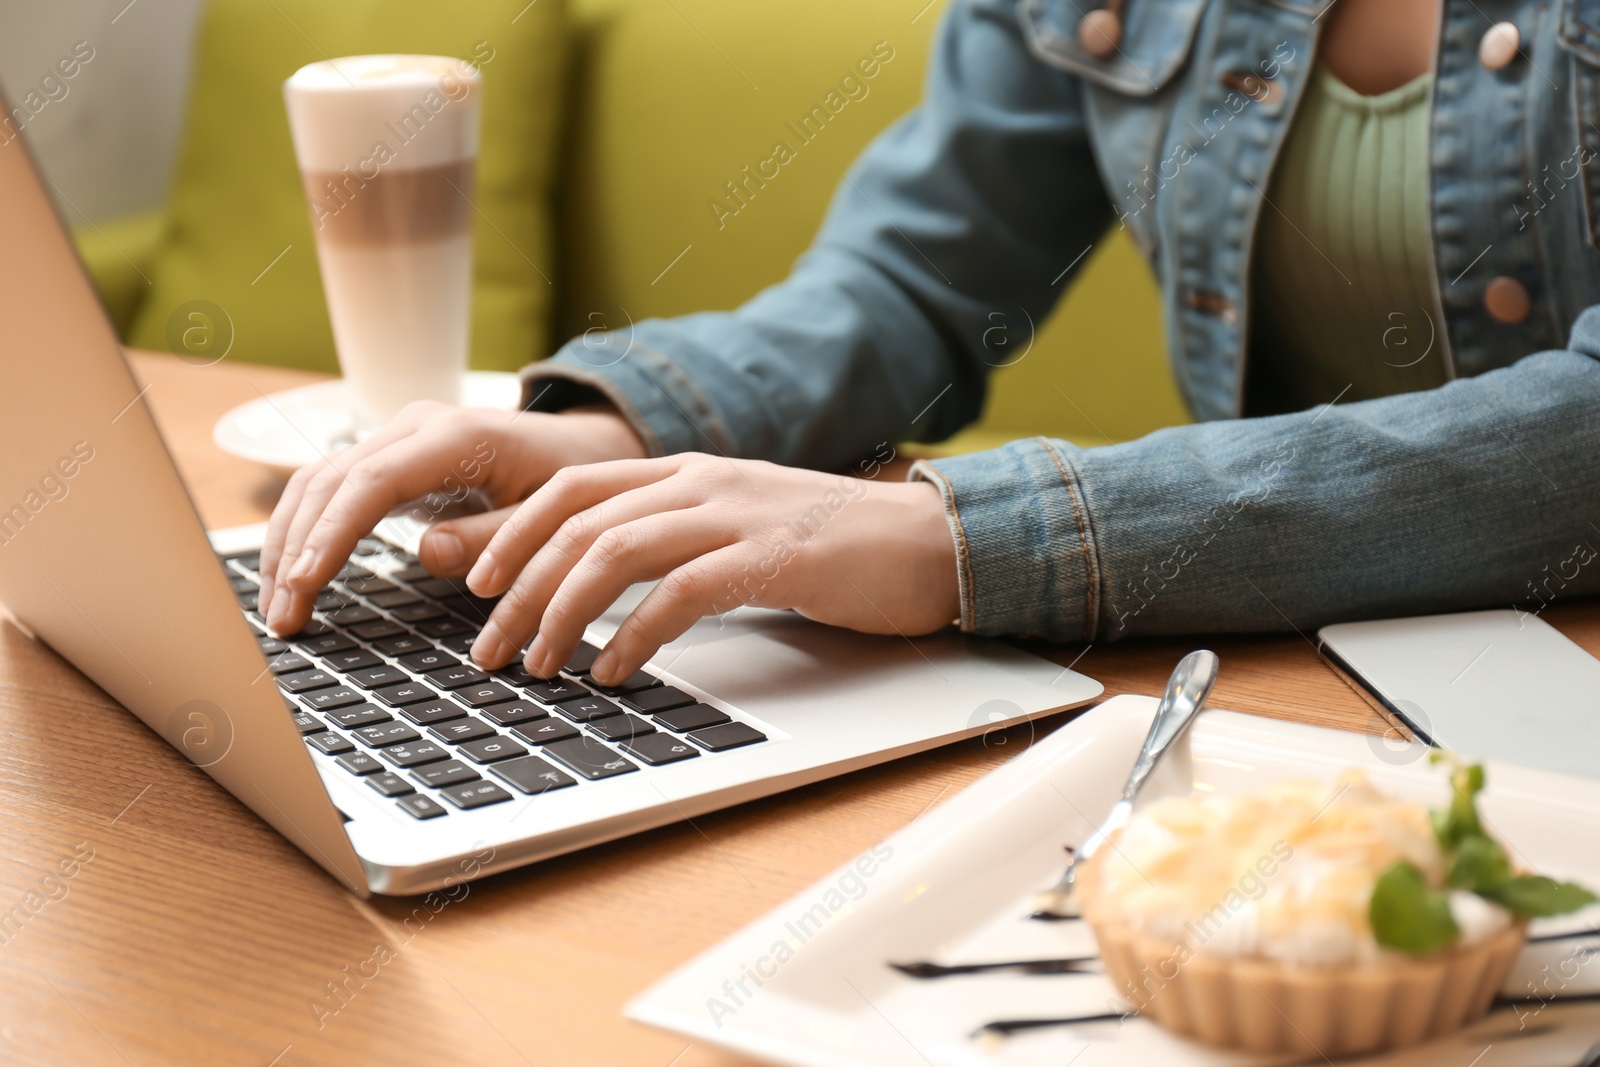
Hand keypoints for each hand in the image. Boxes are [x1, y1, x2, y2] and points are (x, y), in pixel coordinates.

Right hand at [259, 401, 645, 634]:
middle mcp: (417, 427)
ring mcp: (399, 438)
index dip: (331, 534)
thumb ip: (496, 536)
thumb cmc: (572, 482)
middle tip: (283, 618)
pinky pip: (333, 489)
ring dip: (289, 543)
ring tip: (279, 609)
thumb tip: (427, 552)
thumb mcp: (552, 516)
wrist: (579, 448)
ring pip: (318, 482)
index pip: (371, 482)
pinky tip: (294, 577)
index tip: (303, 584)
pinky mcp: (391, 458)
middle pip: (329, 481)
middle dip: (295, 549)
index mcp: (458, 437)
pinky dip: (307, 531)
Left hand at [447, 454, 960, 685]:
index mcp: (685, 471)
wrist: (930, 541)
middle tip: (488, 651)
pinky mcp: (775, 556)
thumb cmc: (830, 547)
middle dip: (518, 591)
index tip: (474, 589)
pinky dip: (636, 636)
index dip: (510, 535)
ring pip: (616, 553)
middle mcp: (701, 481)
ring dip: (563, 615)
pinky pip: (682, 592)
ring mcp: (737, 513)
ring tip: (540, 667)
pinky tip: (616, 673)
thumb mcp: (732, 531)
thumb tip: (589, 583)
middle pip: (578, 524)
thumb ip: (665, 543)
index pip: (571, 488)